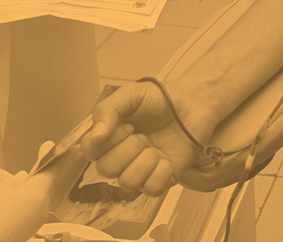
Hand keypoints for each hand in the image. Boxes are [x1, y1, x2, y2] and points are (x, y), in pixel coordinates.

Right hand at [80, 81, 218, 195]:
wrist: (194, 103)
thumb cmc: (162, 98)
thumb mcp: (132, 94)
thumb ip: (108, 110)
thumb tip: (95, 137)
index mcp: (109, 137)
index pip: (88, 152)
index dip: (107, 141)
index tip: (127, 125)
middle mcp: (122, 156)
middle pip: (106, 170)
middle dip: (128, 149)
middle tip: (144, 135)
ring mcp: (141, 169)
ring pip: (128, 183)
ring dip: (145, 161)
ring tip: (155, 146)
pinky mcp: (161, 179)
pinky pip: (152, 189)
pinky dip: (161, 173)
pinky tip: (166, 158)